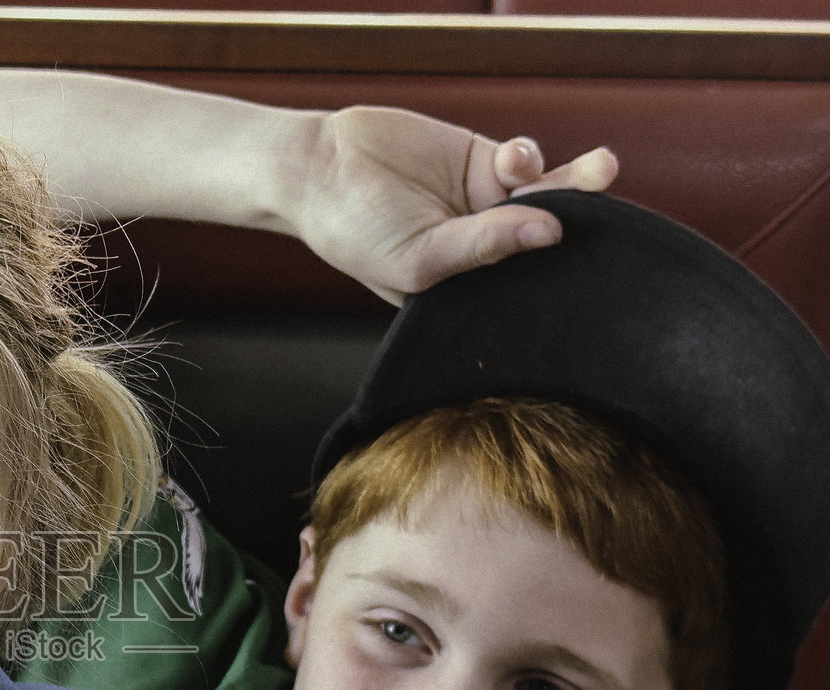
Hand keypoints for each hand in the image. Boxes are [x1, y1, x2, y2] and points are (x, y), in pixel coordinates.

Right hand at [291, 105, 618, 303]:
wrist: (317, 169)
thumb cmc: (355, 232)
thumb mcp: (420, 257)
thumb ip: (484, 245)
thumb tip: (551, 231)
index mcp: (466, 291)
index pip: (526, 291)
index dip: (559, 281)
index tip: (592, 272)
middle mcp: (482, 251)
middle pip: (546, 242)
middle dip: (582, 226)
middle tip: (611, 211)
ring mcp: (484, 206)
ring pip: (547, 197)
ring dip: (575, 184)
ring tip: (599, 169)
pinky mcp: (481, 163)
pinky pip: (523, 162)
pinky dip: (527, 158)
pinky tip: (511, 158)